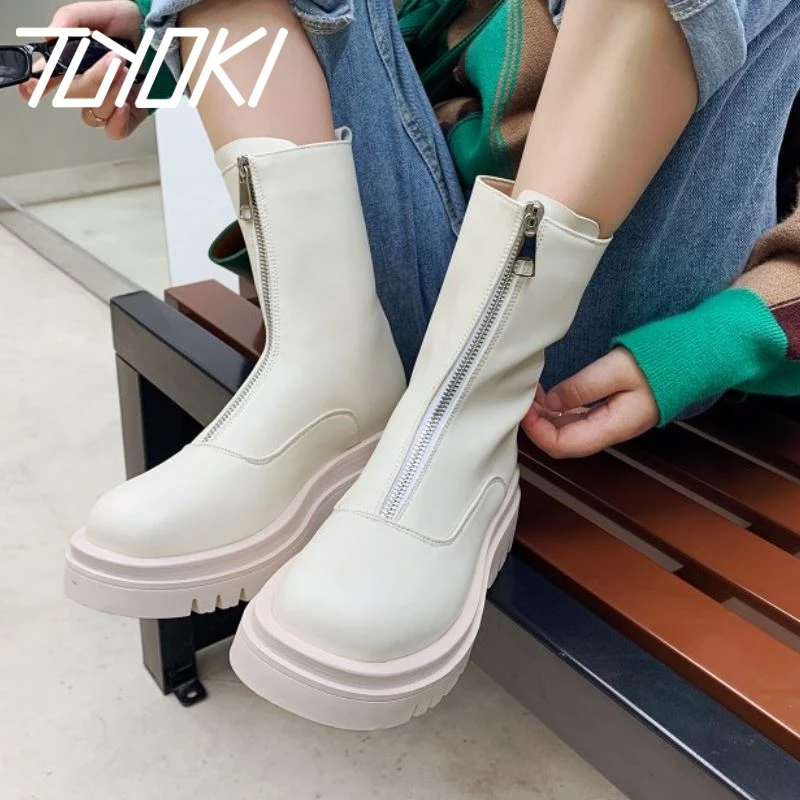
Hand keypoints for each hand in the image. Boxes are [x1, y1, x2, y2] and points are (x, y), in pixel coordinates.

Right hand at [18, 2, 147, 139]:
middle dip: (94, 79)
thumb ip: (72, 19)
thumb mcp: (100, 13)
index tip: (35, 85)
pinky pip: (115, 131)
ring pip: (94, 112)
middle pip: (74, 96)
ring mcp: (107, 102)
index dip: (35, 86)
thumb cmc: (131, 27)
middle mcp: (87, 85)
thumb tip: (51, 34)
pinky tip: (125, 103)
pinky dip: (118, 120)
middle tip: (114, 60)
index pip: (45, 80)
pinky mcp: (128, 116)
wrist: (164, 39)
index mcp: (71, 63)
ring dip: (109, 93)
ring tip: (126, 72)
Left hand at [522, 347, 658, 457]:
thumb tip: (550, 403)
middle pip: (562, 443)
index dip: (538, 432)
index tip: (525, 410)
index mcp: (613, 426)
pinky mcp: (609, 414)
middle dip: (537, 425)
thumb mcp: (617, 369)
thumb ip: (582, 387)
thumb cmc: (661, 362)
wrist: (692, 360)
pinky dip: (558, 411)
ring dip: (546, 418)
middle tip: (525, 399)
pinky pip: (577, 421)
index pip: (563, 445)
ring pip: (568, 433)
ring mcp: (610, 424)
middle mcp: (610, 432)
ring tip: (533, 394)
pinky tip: (549, 396)